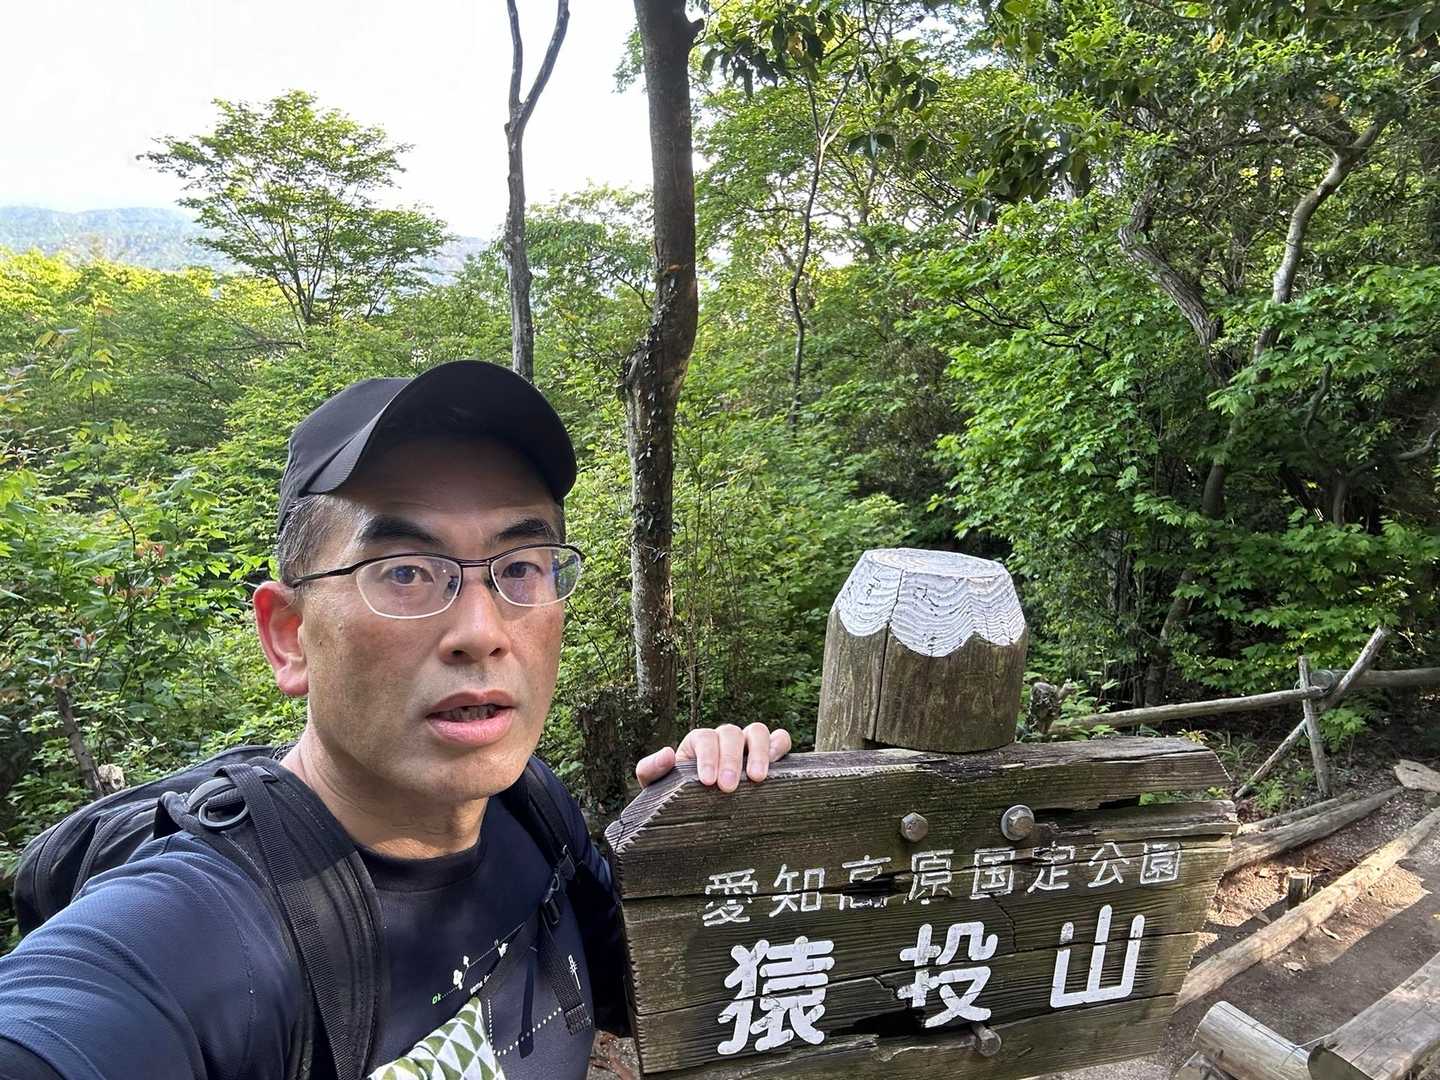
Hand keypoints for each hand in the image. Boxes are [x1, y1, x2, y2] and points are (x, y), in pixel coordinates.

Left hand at [635, 723, 792, 790]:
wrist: (695, 812)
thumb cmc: (677, 796)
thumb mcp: (657, 786)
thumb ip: (652, 769)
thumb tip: (667, 753)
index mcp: (698, 743)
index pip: (705, 738)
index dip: (708, 756)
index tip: (707, 781)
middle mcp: (724, 739)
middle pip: (731, 733)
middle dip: (731, 759)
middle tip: (728, 787)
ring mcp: (747, 745)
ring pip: (757, 731)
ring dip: (759, 752)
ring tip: (757, 779)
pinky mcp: (768, 755)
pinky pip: (779, 740)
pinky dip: (780, 746)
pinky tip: (777, 766)